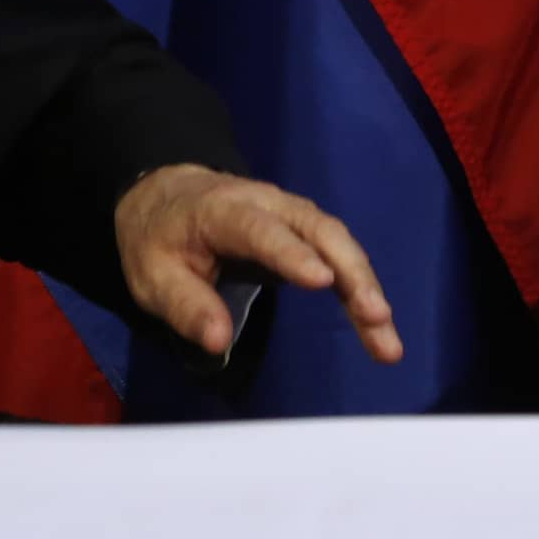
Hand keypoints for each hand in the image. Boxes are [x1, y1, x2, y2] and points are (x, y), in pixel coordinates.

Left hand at [114, 165, 401, 364]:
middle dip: (352, 273)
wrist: (166, 195)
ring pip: (339, 242)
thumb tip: (219, 343)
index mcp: (223, 210)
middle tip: (376, 317)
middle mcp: (269, 204)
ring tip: (386, 334)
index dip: (293, 254)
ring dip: (366, 284)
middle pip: (320, 230)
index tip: (323, 281)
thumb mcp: (152, 276)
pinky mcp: (305, 230)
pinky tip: (377, 322)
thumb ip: (186, 306)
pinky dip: (361, 285)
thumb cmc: (158, 239)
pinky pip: (339, 252)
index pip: (262, 230)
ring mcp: (292, 214)